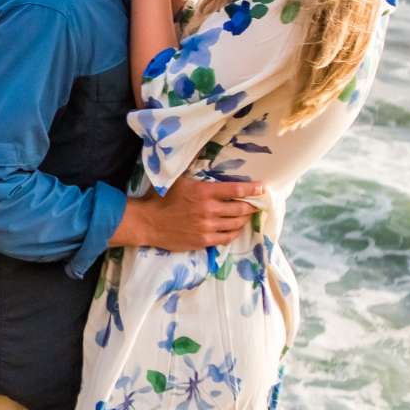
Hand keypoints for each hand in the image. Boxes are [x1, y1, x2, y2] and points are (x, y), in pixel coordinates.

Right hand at [113, 178, 262, 250]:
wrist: (148, 222)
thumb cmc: (161, 198)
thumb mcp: (178, 180)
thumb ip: (197, 177)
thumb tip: (211, 168)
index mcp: (203, 192)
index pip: (235, 190)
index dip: (252, 189)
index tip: (262, 188)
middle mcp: (208, 210)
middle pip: (240, 209)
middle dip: (252, 205)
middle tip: (258, 203)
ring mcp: (207, 227)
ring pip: (235, 224)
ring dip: (244, 219)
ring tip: (247, 215)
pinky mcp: (203, 241)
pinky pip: (226, 238)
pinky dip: (234, 232)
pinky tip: (235, 228)